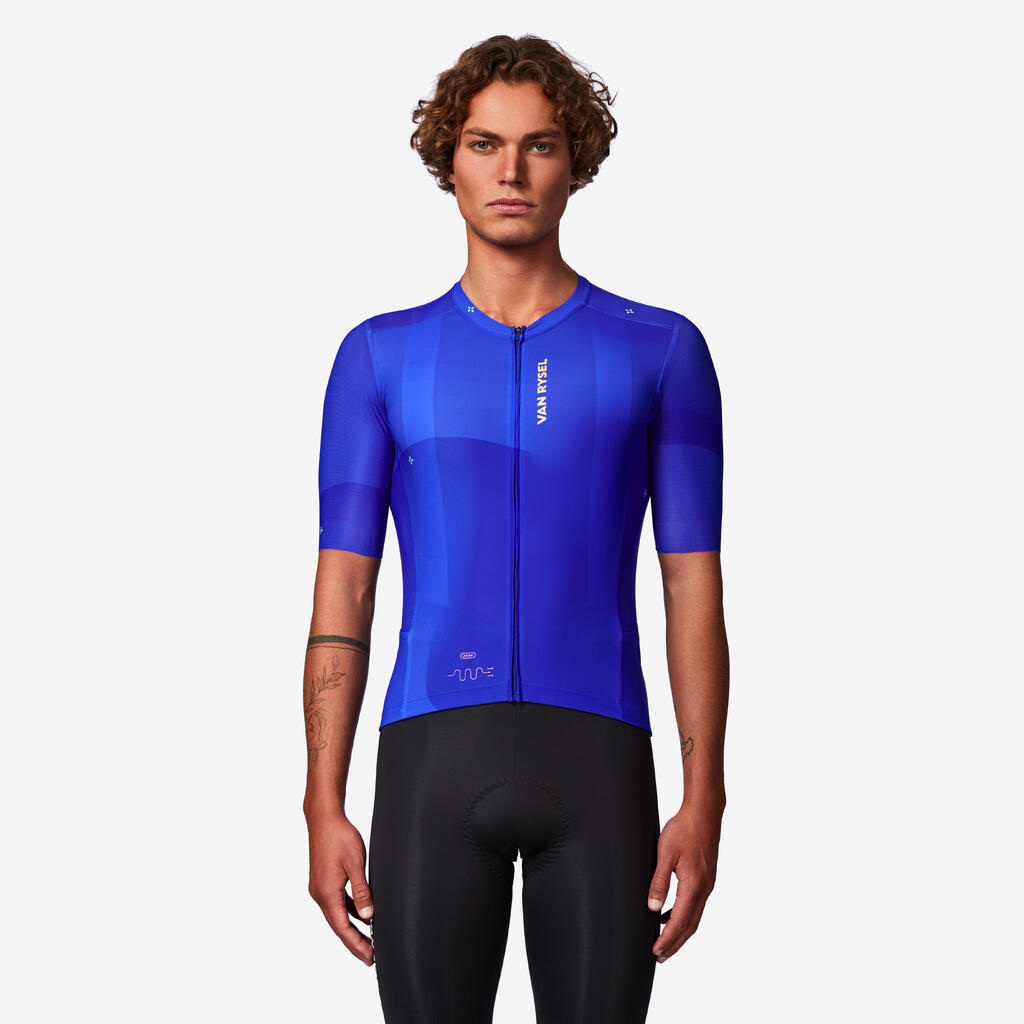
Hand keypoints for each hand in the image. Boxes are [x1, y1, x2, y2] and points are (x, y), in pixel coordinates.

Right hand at [306, 809, 375, 964]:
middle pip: (338, 926)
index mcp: (327, 892)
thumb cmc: (340, 836)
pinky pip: (336, 903)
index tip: (370, 957)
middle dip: (354, 942)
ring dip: (351, 929)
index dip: (357, 944)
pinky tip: (360, 915)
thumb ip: (362, 890)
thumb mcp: (355, 863)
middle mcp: (319, 894)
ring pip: (336, 916)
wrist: (323, 818)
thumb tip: (367, 915)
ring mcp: (319, 888)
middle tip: (370, 958)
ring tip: (368, 941)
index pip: (343, 927)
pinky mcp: (322, 881)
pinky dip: (347, 913)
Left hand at [647, 800, 722, 962]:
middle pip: (690, 925)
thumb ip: (659, 881)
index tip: (656, 951)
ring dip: (680, 931)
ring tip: (664, 941)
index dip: (667, 939)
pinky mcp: (706, 878)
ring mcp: (707, 884)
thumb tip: (652, 907)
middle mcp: (704, 889)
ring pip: (694, 917)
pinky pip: (695, 905)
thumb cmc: (684, 828)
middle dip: (675, 943)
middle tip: (660, 956)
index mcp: (694, 885)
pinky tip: (669, 914)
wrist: (705, 812)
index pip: (680, 921)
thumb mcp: (666, 853)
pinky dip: (683, 916)